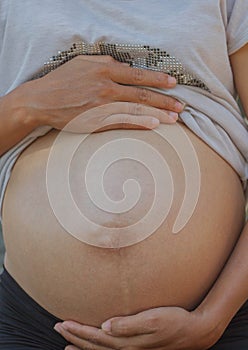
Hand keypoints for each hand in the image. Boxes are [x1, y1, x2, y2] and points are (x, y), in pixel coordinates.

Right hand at [19, 55, 183, 131]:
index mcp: (104, 70)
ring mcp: (102, 106)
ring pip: (136, 110)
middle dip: (164, 100)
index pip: (137, 75)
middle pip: (142, 94)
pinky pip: (123, 123)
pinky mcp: (97, 122)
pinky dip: (139, 124)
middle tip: (181, 105)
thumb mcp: (82, 63)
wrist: (41, 101)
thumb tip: (123, 66)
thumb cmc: (62, 80)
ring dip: (158, 114)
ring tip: (174, 118)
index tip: (173, 83)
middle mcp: (106, 87)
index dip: (157, 79)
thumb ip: (104, 63)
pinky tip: (154, 125)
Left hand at [54, 307, 221, 349]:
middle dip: (75, 338)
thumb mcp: (153, 319)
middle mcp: (128, 349)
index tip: (62, 323)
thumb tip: (105, 326)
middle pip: (95, 346)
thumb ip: (129, 324)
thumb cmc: (174, 321)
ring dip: (83, 347)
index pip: (96, 338)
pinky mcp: (139, 348)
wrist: (194, 332)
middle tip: (58, 328)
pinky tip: (96, 346)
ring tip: (67, 346)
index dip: (78, 331)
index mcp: (128, 342)